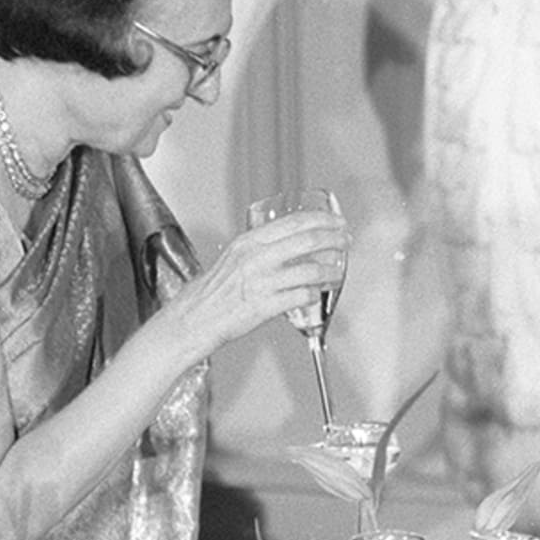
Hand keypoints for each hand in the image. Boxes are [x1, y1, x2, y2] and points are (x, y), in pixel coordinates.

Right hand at [175, 209, 347, 347]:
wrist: (194, 319)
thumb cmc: (212, 292)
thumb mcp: (234, 258)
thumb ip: (260, 249)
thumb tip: (290, 243)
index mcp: (249, 242)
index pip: (294, 222)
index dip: (322, 220)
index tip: (336, 222)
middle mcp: (256, 258)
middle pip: (308, 241)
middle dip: (334, 239)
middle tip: (345, 241)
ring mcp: (262, 282)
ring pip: (310, 271)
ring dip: (329, 272)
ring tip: (335, 274)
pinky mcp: (265, 306)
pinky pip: (301, 297)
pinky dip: (314, 295)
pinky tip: (315, 295)